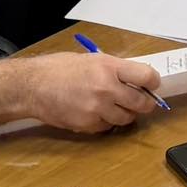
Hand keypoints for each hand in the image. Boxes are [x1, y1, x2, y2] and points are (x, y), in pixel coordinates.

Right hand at [18, 52, 161, 132]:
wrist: (33, 86)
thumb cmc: (60, 69)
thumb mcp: (93, 59)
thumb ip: (115, 69)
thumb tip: (136, 78)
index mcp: (109, 67)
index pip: (146, 76)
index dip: (153, 81)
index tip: (153, 84)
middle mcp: (106, 88)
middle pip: (141, 102)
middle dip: (145, 103)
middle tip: (143, 101)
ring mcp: (97, 109)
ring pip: (126, 118)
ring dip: (126, 114)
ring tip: (118, 106)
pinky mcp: (87, 125)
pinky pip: (107, 127)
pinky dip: (107, 121)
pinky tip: (98, 112)